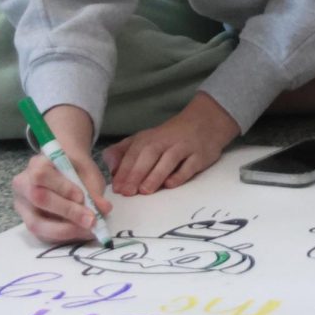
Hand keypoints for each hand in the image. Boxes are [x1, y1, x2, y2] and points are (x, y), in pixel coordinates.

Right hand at [12, 104, 111, 244]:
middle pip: (38, 199)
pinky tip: (80, 233)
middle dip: (67, 212)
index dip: (62, 188)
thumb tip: (104, 209)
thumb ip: (93, 190)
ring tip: (88, 231)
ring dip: (65, 230)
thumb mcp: (87, 173)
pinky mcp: (28, 222)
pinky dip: (63, 237)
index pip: (41, 175)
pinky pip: (42, 235)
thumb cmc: (75, 169)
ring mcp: (23, 205)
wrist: (65, 171)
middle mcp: (23, 184)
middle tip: (91, 220)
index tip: (83, 197)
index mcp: (36, 163)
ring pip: (36, 223)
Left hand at [102, 91, 239, 196]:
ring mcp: (184, 147)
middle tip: (127, 192)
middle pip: (149, 154)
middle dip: (136, 173)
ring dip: (155, 175)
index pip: (133, 152)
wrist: (205, 122)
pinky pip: (190, 165)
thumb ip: (124, 152)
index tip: (116, 187)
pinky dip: (180, 175)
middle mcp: (165, 141)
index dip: (123, 169)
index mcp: (149, 138)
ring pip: (168, 159)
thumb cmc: (169, 137)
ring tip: (144, 191)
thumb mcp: (145, 139)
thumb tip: (110, 167)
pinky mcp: (200, 156)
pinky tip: (170, 185)